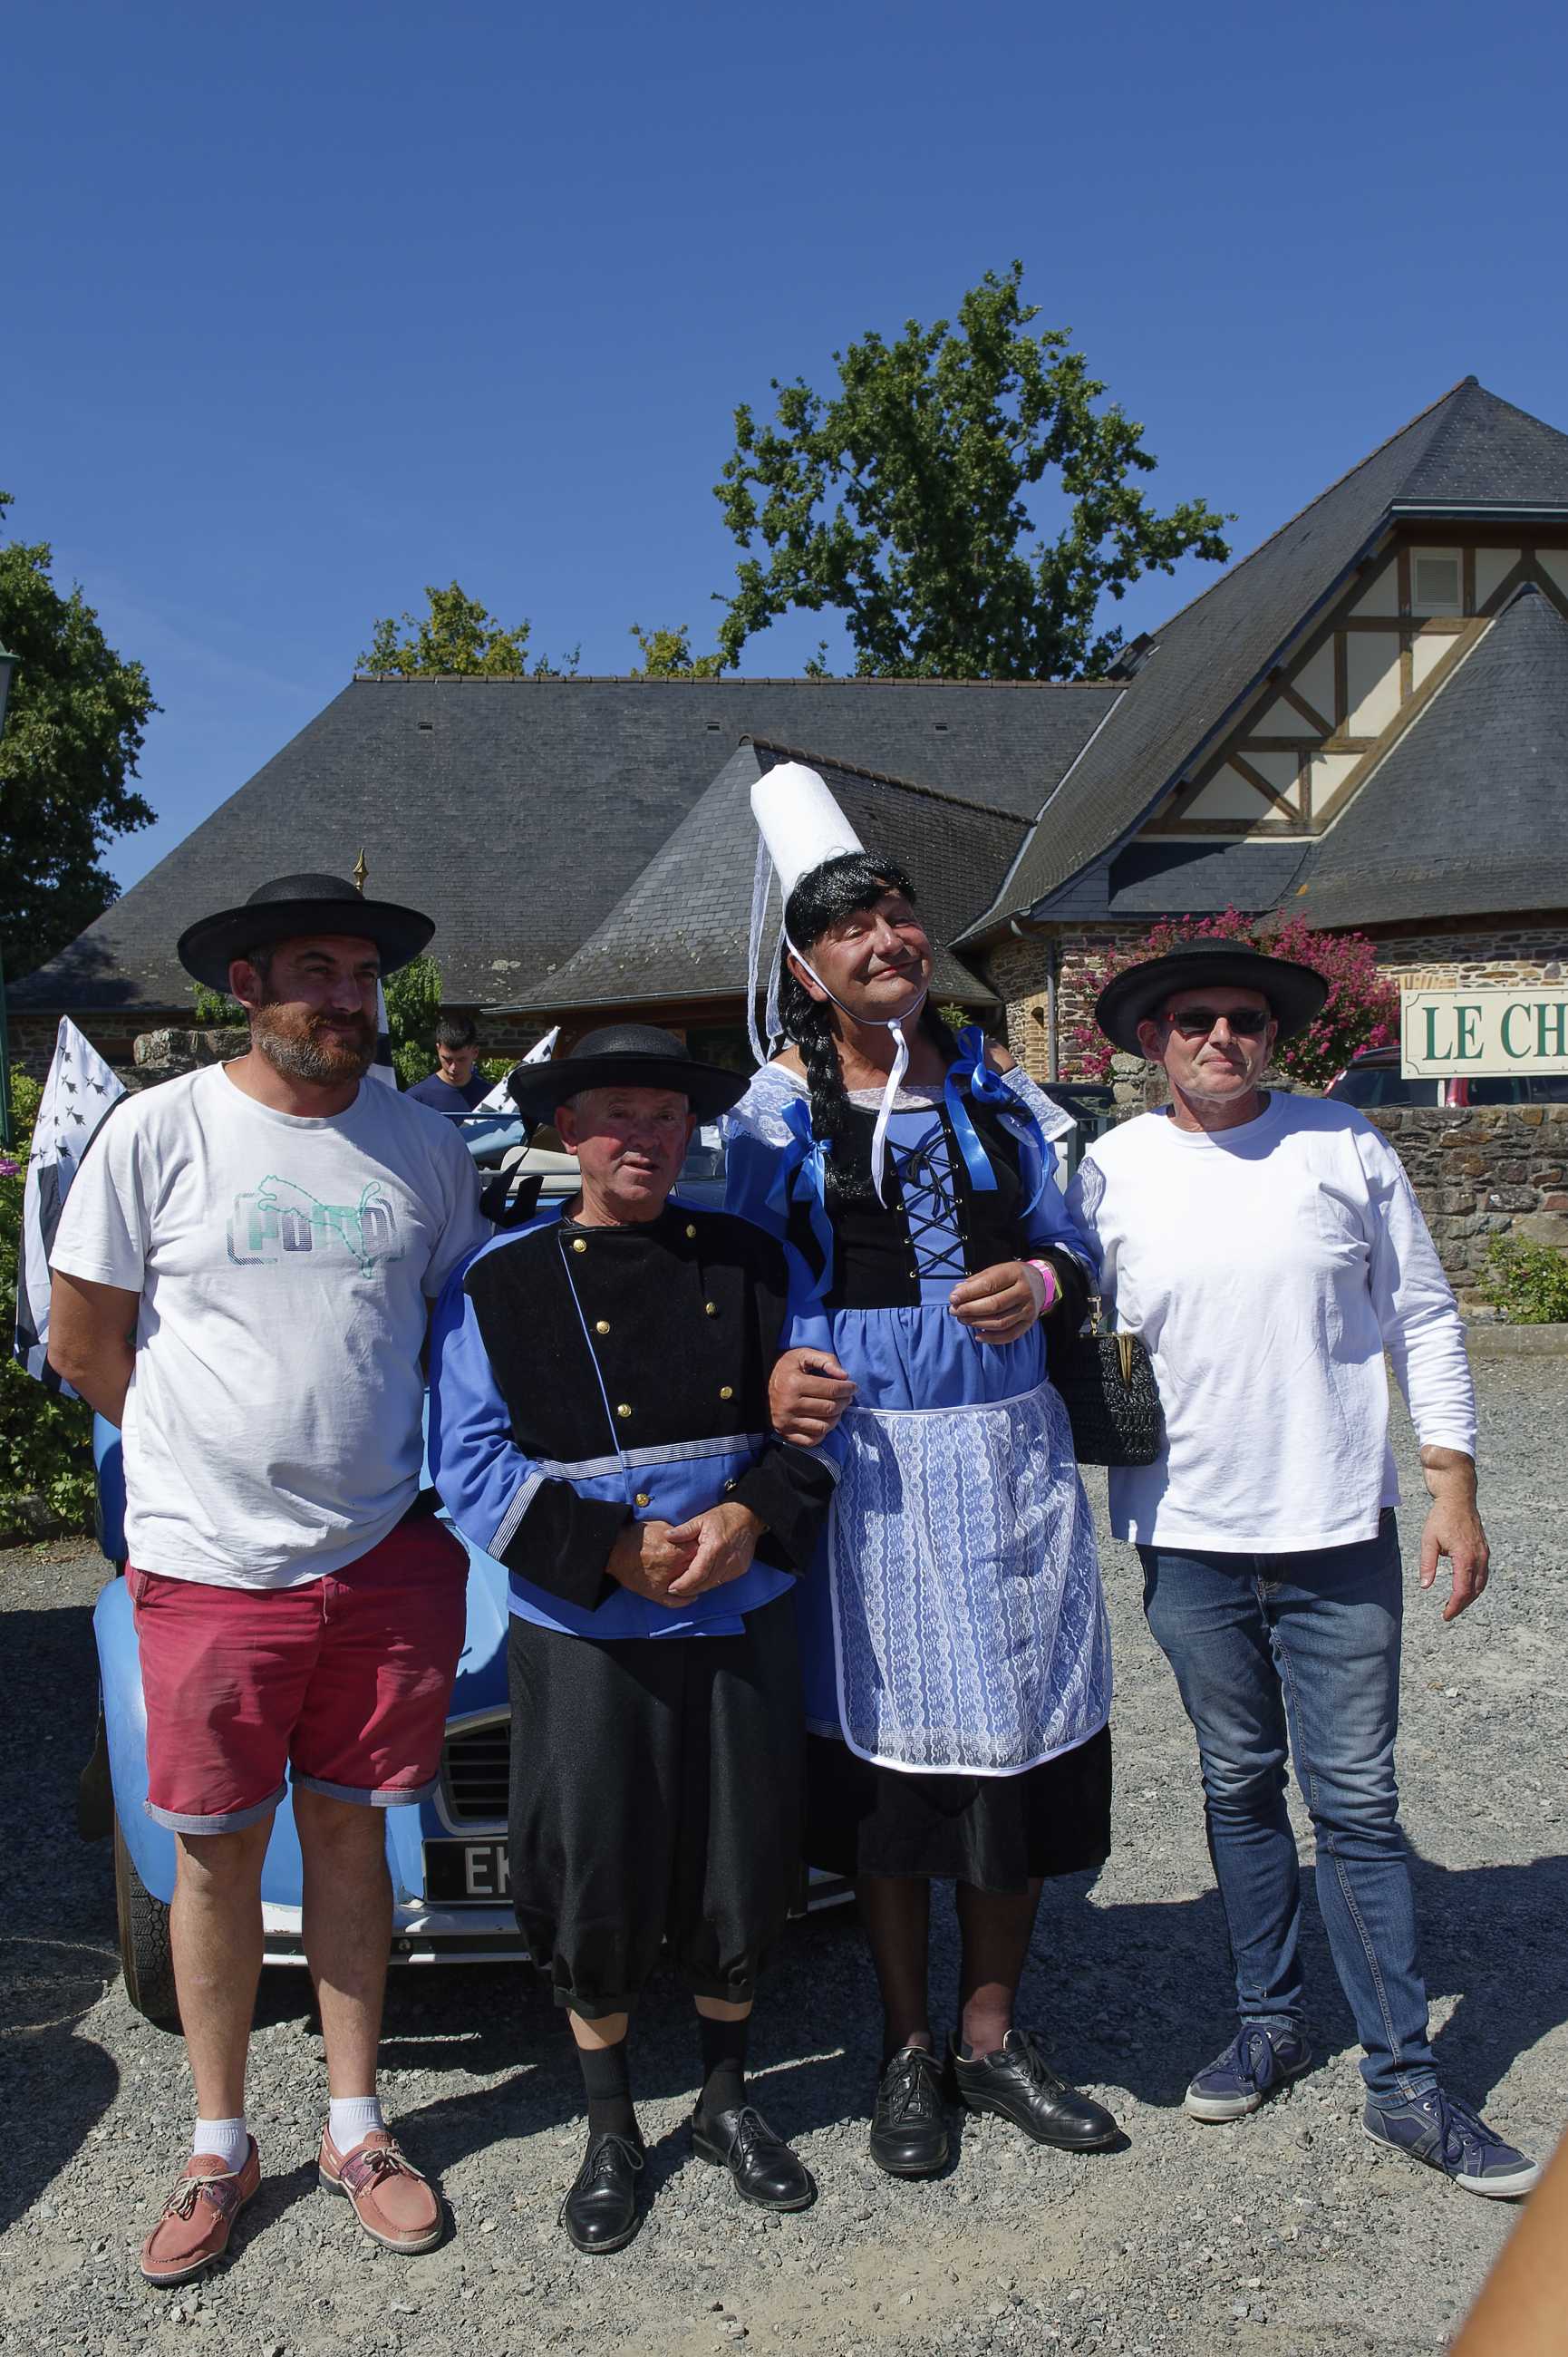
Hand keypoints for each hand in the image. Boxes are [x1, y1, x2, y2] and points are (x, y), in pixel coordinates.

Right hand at [605, 1517, 697, 1607]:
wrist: (615, 1549)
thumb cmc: (638, 1536)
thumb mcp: (662, 1527)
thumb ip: (680, 1534)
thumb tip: (692, 1538)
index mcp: (678, 1551)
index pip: (702, 1554)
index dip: (706, 1551)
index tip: (707, 1549)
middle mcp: (675, 1569)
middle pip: (698, 1571)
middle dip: (703, 1567)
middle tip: (705, 1564)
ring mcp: (666, 1583)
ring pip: (689, 1588)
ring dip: (696, 1583)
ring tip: (700, 1578)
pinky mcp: (656, 1594)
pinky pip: (675, 1602)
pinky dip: (685, 1600)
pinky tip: (692, 1595)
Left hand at [665, 1503, 763, 1600]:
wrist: (748, 1517)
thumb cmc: (723, 1518)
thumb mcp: (701, 1520)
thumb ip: (684, 1530)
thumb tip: (667, 1536)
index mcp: (714, 1548)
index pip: (697, 1574)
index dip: (684, 1584)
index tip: (671, 1588)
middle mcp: (726, 1560)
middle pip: (705, 1583)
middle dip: (688, 1590)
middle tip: (674, 1589)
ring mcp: (735, 1567)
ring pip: (713, 1584)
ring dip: (699, 1587)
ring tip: (685, 1587)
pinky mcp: (741, 1569)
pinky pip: (722, 1580)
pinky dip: (711, 1582)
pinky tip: (701, 1579)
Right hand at [769, 1347, 854, 1444]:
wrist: (759, 1383)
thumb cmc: (786, 1368)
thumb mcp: (803, 1355)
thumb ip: (825, 1360)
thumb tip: (844, 1376)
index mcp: (794, 1384)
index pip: (831, 1390)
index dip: (847, 1388)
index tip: (853, 1386)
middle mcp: (789, 1405)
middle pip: (830, 1409)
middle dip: (844, 1402)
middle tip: (847, 1396)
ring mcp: (786, 1422)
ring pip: (824, 1426)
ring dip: (836, 1417)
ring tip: (836, 1407)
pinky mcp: (785, 1433)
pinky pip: (812, 1440)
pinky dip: (822, 1432)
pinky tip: (823, 1420)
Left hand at [948, 1260, 1041, 1345]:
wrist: (1040, 1283)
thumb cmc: (1012, 1276)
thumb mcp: (997, 1269)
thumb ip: (977, 1280)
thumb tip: (957, 1293)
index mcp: (1015, 1273)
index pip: (989, 1285)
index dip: (968, 1293)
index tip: (953, 1298)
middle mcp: (1024, 1292)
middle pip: (994, 1305)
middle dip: (970, 1310)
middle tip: (954, 1311)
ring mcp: (1028, 1309)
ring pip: (1000, 1322)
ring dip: (977, 1323)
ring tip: (962, 1320)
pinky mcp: (1029, 1324)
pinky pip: (1010, 1335)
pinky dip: (992, 1338)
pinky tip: (978, 1335)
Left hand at [1418, 1448, 1489, 1621]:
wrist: (1458, 1498)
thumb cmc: (1441, 1517)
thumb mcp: (1428, 1540)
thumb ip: (1427, 1564)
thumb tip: (1425, 1586)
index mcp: (1465, 1557)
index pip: (1462, 1591)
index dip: (1454, 1606)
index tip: (1445, 1616)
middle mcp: (1479, 1557)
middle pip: (1474, 1591)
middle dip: (1462, 1605)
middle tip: (1449, 1613)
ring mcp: (1484, 1553)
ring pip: (1482, 1583)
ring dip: (1470, 1596)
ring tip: (1456, 1604)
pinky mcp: (1484, 1549)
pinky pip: (1483, 1573)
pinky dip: (1476, 1585)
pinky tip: (1465, 1588)